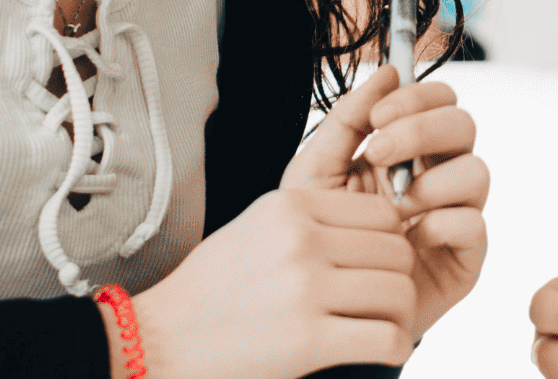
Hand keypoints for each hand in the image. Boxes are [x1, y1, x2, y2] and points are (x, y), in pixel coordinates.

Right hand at [116, 68, 421, 378]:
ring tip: (380, 327)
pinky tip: (380, 350)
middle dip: (398, 279)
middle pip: (397, 251)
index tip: (377, 265)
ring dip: (399, 315)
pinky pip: (388, 337)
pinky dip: (395, 346)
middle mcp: (299, 240)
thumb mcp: (255, 230)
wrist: (157, 342)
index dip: (390, 242)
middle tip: (382, 302)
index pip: (382, 213)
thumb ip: (312, 221)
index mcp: (289, 207)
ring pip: (400, 292)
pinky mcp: (308, 340)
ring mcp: (304, 289)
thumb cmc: (209, 292)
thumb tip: (381, 224)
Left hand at [314, 71, 488, 339]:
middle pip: (463, 125)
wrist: (317, 305)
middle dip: (422, 130)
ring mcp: (454, 214)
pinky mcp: (464, 257)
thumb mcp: (316, 172)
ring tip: (393, 203)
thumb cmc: (319, 238)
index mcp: (408, 149)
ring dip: (432, 179)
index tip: (377, 118)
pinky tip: (410, 235)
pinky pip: (474, 224)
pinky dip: (443, 222)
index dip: (416, 98)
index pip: (437, 101)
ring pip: (477, 171)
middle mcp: (438, 175)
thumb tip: (387, 72)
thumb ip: (347, 121)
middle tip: (378, 152)